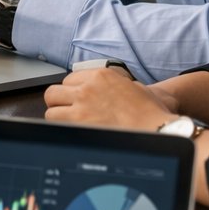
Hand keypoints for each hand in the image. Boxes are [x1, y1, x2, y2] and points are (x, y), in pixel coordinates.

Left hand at [44, 68, 176, 130]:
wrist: (157, 129)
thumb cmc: (150, 113)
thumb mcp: (133, 88)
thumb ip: (112, 87)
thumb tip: (101, 96)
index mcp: (102, 76)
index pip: (70, 80)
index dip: (71, 92)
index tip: (75, 100)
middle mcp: (88, 87)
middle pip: (54, 92)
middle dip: (59, 103)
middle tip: (67, 112)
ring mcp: (82, 104)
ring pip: (51, 108)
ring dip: (57, 117)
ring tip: (69, 125)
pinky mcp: (79, 121)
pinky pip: (56, 123)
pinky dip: (60, 128)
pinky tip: (71, 133)